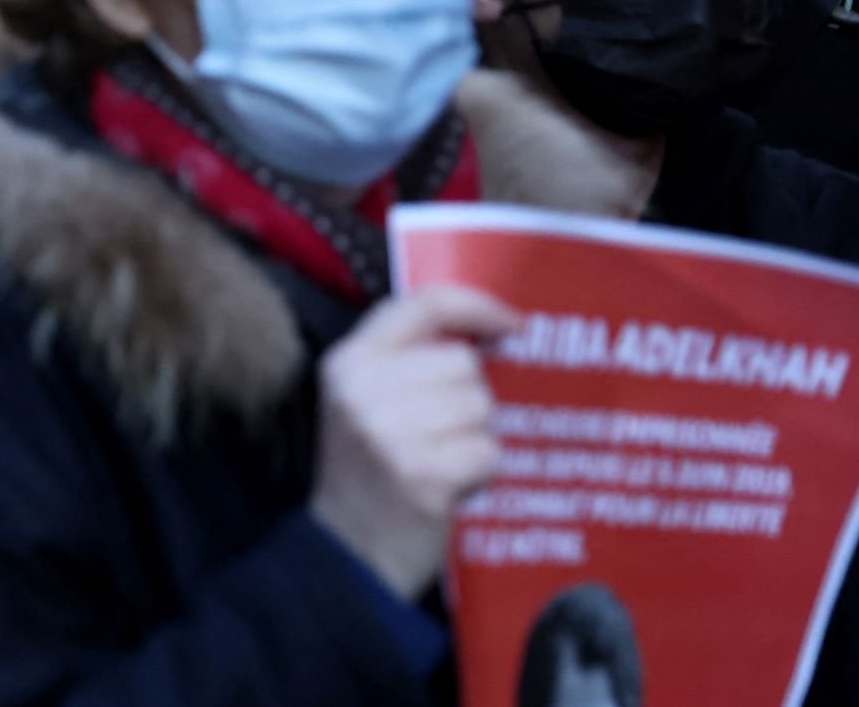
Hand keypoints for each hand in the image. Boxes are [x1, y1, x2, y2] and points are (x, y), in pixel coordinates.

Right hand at [309, 284, 520, 599]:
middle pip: (463, 363)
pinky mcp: (423, 472)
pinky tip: (450, 488)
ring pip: (481, 407)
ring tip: (441, 462)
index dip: (475, 305)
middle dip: (468, 399)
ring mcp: (390, 430)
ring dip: (475, 438)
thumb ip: (409, 362)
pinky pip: (489, 451)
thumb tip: (490, 333)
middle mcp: (363, 388)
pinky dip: (482, 472)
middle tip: (439, 435)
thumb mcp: (365, 402)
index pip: (422, 305)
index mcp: (348, 361)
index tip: (512, 324)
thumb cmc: (368, 473)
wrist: (346, 554)